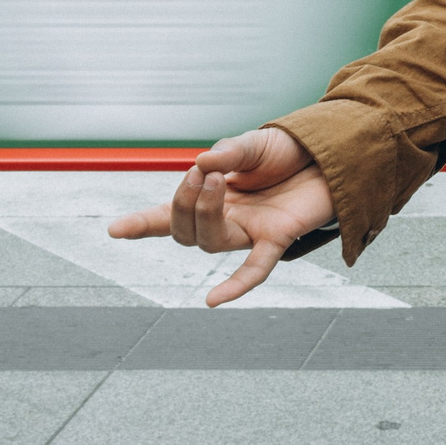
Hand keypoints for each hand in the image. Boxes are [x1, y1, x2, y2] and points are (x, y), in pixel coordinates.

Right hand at [107, 127, 334, 305]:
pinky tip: (214, 301)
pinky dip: (235, 286)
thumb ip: (229, 152)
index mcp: (214, 197)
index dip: (141, 223)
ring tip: (218, 178)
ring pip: (212, 242)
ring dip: (206, 210)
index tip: (113, 230)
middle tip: (202, 170)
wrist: (332, 153)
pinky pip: (254, 268)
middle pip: (185, 231)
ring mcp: (251, 231)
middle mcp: (228, 219)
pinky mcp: (278, 238)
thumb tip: (203, 162)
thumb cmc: (290, 153)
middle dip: (183, 200)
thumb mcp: (255, 144)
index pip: (170, 215)